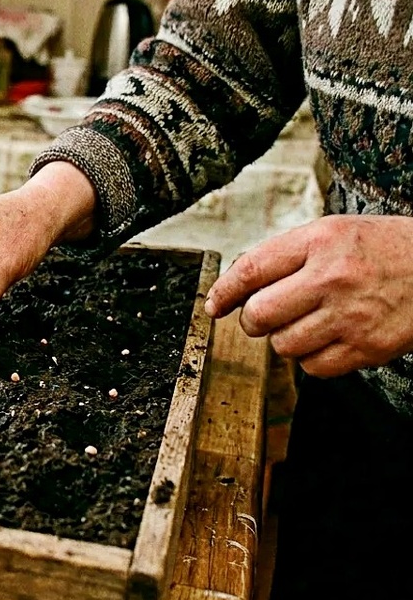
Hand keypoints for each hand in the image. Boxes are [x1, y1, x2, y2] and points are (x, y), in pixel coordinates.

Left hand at [205, 215, 412, 376]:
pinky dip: (313, 358)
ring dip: (286, 339)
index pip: (251, 269)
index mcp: (322, 241)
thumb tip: (238, 286)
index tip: (214, 304)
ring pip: (283, 345)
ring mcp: (351, 316)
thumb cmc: (386, 250)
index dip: (224, 291)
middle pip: (259, 314)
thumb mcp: (335, 233)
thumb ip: (287, 255)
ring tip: (309, 322)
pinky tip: (329, 338)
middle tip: (264, 316)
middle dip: (253, 320)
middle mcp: (334, 277)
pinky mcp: (368, 348)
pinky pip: (313, 367)